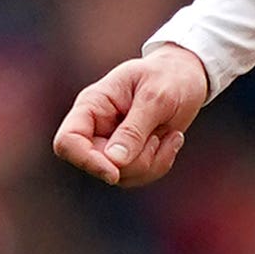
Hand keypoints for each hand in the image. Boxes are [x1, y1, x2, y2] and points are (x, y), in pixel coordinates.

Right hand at [53, 43, 210, 187]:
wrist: (186, 77)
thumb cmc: (169, 77)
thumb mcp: (156, 97)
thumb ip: (134, 128)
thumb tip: (114, 161)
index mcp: (92, 104)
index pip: (68, 141)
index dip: (86, 160)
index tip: (114, 172)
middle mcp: (96, 127)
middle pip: (98, 164)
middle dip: (134, 161)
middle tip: (160, 136)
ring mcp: (111, 144)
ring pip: (120, 176)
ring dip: (151, 162)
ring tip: (170, 134)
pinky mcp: (129, 156)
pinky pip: (138, 176)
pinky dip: (160, 163)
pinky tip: (172, 139)